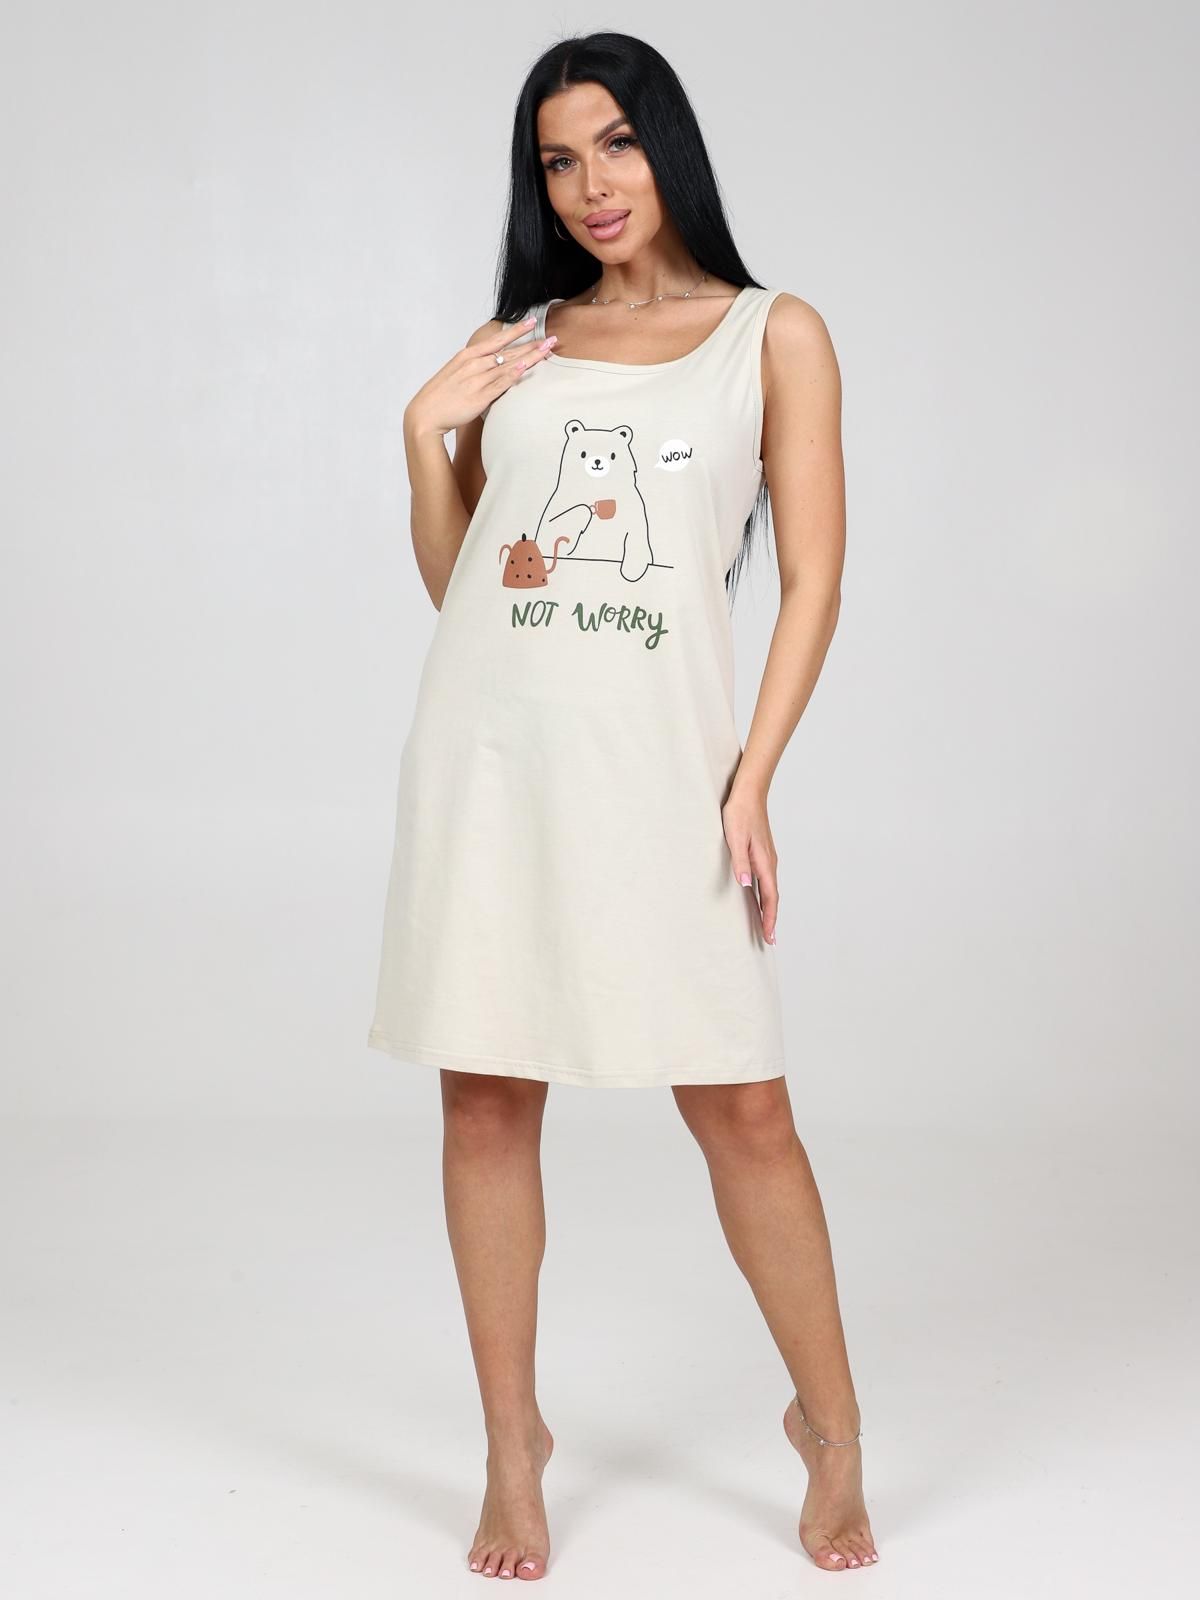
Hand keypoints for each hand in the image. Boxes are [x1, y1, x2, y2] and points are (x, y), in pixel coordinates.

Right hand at [404, 316, 555, 437]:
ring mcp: (477, 379)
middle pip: (508, 351)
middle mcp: (474, 364)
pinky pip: (500, 384)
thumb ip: (475, 368)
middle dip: (531, 344)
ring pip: (508, 365)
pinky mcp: (479, 397)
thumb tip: (491, 367)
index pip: (496, 339)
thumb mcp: (456, 372)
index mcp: (468, 356)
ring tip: (547, 350)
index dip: (515, 330)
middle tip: (551, 338)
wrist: (425, 413)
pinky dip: (512, 374)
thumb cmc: (440, 395)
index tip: (531, 322)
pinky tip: (524, 367)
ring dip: (529, 357)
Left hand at [722, 788, 778, 944]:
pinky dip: (764, 894)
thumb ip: (740, 862)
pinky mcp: (762, 853)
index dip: (770, 918)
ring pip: (770, 889)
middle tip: (769, 939)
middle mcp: (769, 862)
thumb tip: (746, 885)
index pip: (770, 897)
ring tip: (764, 924)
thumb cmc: (740, 814)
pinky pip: (766, 880)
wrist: (749, 793)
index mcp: (764, 862)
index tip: (769, 936)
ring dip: (768, 908)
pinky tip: (757, 897)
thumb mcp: (735, 838)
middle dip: (771, 919)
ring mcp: (767, 858)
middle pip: (772, 897)